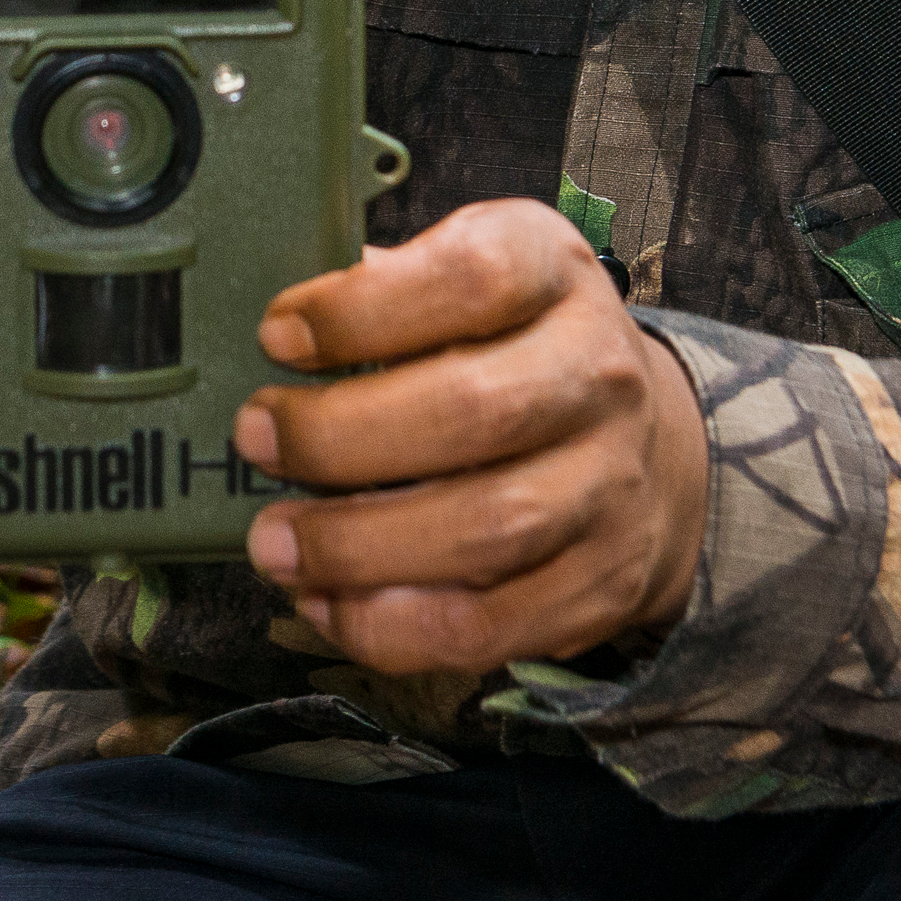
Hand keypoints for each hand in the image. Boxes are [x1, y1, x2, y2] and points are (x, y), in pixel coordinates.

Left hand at [237, 197, 708, 676]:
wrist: (644, 446)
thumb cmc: (517, 348)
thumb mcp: (474, 274)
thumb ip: (387, 290)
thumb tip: (279, 334)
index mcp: (555, 273)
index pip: (473, 277)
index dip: (363, 309)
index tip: (278, 335)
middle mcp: (600, 374)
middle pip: (474, 411)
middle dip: (339, 437)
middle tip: (255, 440)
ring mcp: (611, 486)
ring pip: (486, 528)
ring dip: (357, 545)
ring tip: (275, 543)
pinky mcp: (600, 584)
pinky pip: (489, 625)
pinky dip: (392, 626)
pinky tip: (328, 602)